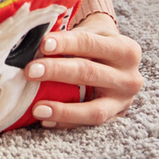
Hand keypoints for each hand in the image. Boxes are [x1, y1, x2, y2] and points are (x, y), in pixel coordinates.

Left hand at [25, 13, 142, 129]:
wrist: (116, 62)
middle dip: (56, 72)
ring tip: (37, 109)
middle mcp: (129, 77)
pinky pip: (88, 125)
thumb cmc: (95, 45)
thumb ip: (65, 38)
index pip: (89, 44)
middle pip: (89, 73)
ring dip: (63, 110)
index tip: (43, 44)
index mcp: (124, 49)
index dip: (65, 44)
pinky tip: (46, 120)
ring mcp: (124, 101)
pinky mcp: (115, 118)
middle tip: (30, 71)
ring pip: (94, 110)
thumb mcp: (89, 34)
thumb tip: (29, 42)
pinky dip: (65, 123)